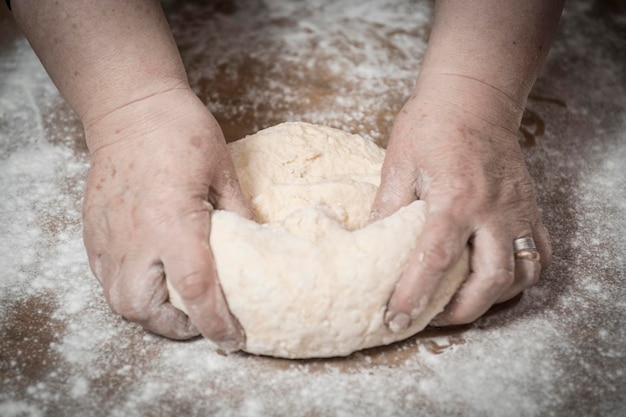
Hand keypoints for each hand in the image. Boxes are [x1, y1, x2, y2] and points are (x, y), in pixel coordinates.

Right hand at [82, 89, 251, 348]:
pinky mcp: (94, 231)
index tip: (232, 338)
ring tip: (176, 304)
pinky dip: (129, 291)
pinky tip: (150, 279)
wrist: (131, 108)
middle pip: (145, 309)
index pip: (195, 289)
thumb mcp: (223, 172)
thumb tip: (255, 248)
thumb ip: (238, 216)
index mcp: (173, 222)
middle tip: (202, 319)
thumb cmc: (181, 132)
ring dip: (151, 313)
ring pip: (119, 301)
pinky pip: (105, 279)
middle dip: (176, 327)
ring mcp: (109, 235)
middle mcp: (135, 237)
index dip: (215, 322)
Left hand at [371, 90, 550, 329]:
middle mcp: (492, 211)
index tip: (396, 320)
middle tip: (431, 320)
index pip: (435, 260)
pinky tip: (497, 279)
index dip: (414, 296)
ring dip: (492, 299)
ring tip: (463, 303)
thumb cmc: (431, 124)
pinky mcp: (530, 207)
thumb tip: (371, 244)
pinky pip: (539, 254)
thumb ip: (387, 207)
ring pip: (521, 275)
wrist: (473, 95)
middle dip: (460, 312)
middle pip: (489, 281)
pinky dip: (521, 276)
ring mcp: (517, 210)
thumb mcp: (398, 163)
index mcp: (455, 199)